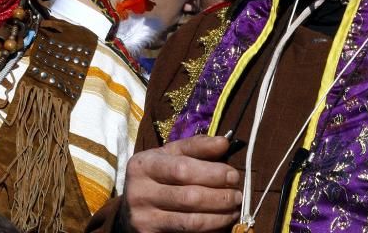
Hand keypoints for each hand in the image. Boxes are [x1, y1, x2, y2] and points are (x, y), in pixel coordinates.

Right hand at [117, 135, 242, 232]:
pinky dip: (209, 229)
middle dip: (220, 196)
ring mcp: (143, 218)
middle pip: (189, 196)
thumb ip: (195, 147)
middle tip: (237, 195)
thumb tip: (224, 142)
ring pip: (191, 221)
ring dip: (219, 216)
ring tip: (233, 209)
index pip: (182, 168)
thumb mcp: (169, 157)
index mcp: (143, 165)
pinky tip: (219, 223)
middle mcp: (139, 192)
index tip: (233, 175)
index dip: (212, 173)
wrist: (130, 211)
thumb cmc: (156, 178)